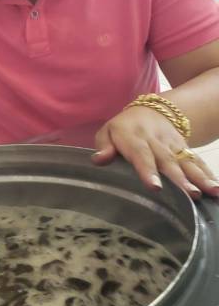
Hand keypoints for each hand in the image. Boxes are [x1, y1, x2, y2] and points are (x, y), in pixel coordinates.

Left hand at [93, 106, 218, 199]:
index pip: (141, 155)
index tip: (155, 187)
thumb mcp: (107, 132)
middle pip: (169, 161)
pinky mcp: (185, 148)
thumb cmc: (123, 128)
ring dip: (200, 177)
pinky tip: (216, 188)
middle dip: (180, 179)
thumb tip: (99, 159)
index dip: (148, 171)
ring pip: (187, 161)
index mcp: (134, 138)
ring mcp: (174, 144)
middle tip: (191, 195)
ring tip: (212, 192)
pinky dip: (208, 174)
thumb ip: (104, 146)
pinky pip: (197, 161)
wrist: (151, 110)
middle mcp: (156, 141)